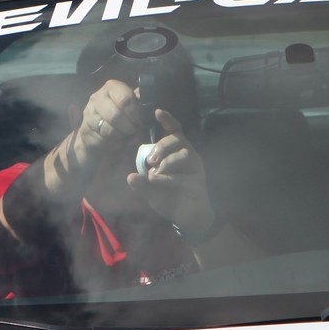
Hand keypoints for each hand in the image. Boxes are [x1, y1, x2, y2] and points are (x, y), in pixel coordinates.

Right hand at [64, 79, 149, 171]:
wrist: (98, 136)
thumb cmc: (120, 121)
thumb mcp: (132, 111)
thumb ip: (140, 106)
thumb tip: (150, 106)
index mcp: (112, 88)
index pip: (125, 99)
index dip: (135, 113)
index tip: (140, 122)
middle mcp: (97, 98)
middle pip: (116, 115)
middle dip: (129, 127)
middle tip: (133, 132)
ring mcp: (88, 114)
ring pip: (109, 129)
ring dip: (121, 137)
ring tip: (124, 137)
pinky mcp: (84, 131)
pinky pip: (103, 141)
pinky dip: (113, 145)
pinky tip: (114, 143)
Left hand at [125, 109, 215, 230]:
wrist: (187, 218)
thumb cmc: (170, 197)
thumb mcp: (151, 191)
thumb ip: (141, 184)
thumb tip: (130, 176)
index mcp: (176, 153)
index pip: (175, 132)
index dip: (168, 120)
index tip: (157, 111)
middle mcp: (189, 157)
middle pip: (179, 140)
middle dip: (162, 146)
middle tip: (150, 160)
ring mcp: (196, 169)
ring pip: (185, 155)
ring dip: (167, 161)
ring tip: (153, 173)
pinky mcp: (198, 183)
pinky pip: (184, 177)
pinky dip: (168, 178)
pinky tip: (156, 181)